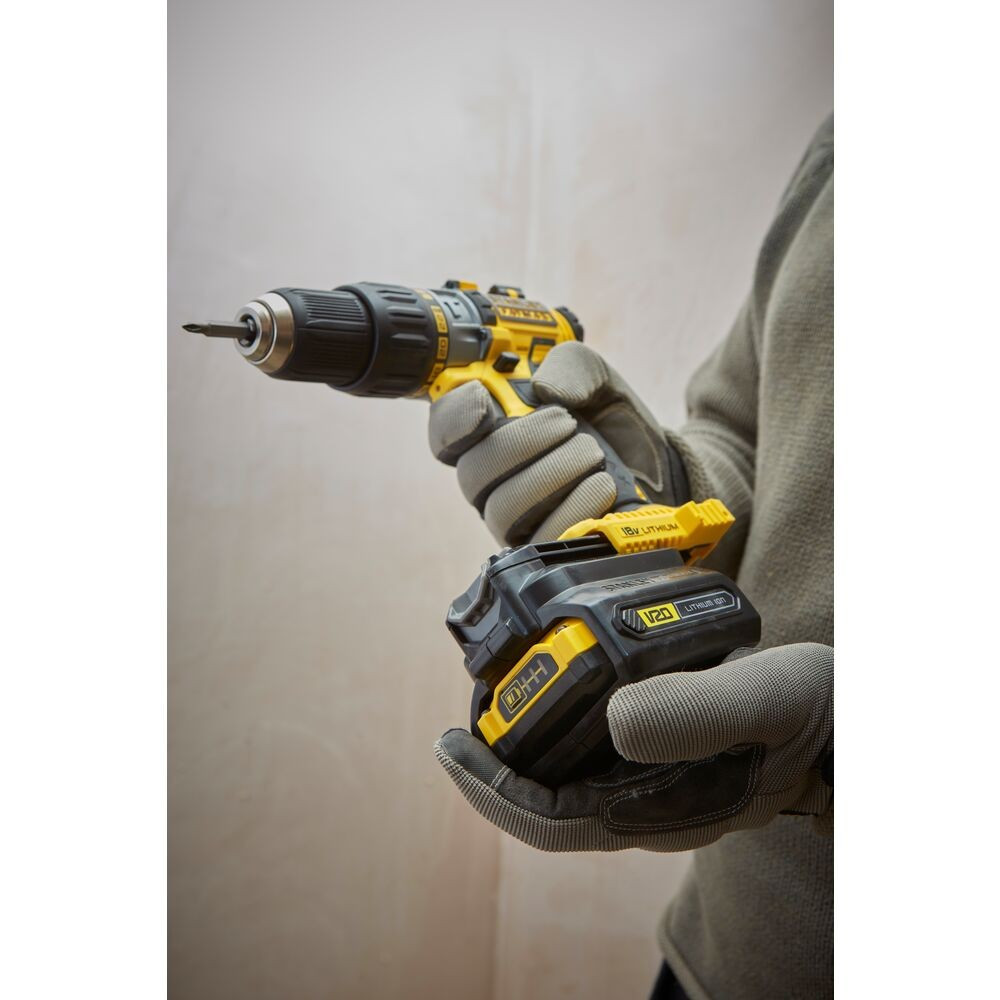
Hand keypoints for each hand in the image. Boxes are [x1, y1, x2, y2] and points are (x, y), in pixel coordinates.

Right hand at [427, 341, 689, 545]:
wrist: (660, 469)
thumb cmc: (612, 423)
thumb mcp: (596, 376)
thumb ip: (571, 365)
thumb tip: (545, 390)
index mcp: (490, 431)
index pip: (446, 431)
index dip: (454, 419)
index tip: (484, 400)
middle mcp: (493, 478)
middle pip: (472, 474)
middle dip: (522, 443)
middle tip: (567, 423)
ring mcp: (516, 520)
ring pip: (503, 509)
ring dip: (554, 473)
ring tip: (593, 454)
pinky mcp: (546, 551)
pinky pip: (541, 540)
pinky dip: (575, 506)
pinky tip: (602, 485)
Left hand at [434, 643, 832, 851]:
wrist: (857, 726)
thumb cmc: (817, 717)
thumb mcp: (764, 698)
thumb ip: (697, 711)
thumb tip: (613, 717)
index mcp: (659, 808)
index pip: (548, 818)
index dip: (489, 789)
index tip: (447, 746)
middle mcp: (647, 802)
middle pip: (545, 798)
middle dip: (493, 764)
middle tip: (459, 715)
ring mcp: (656, 780)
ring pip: (567, 773)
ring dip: (524, 743)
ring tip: (495, 694)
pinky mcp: (667, 752)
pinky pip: (597, 747)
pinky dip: (564, 719)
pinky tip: (559, 684)